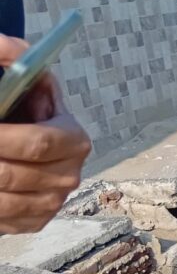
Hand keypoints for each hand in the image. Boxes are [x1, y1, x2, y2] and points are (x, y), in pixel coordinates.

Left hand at [0, 35, 90, 233]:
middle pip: (14, 175)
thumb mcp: (17, 77)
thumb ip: (12, 56)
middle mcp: (69, 174)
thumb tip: (17, 51)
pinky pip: (4, 220)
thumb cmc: (14, 107)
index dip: (4, 139)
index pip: (39, 144)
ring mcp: (53, 202)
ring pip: (4, 200)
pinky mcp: (35, 222)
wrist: (15, 140)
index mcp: (73, 139)